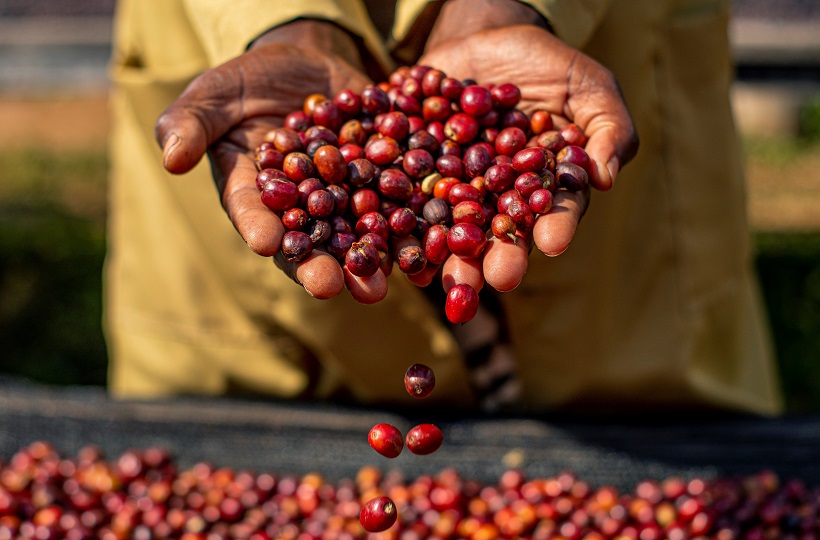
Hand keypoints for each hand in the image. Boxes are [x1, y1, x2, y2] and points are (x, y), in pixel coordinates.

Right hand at [154, 21, 385, 301]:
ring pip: (355, 236)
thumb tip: (169, 159)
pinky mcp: (382, 184)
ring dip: (369, 262)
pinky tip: (424, 251)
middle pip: (307, 241)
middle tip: (329, 287)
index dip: (258, 227)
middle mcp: (299, 208)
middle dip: (318, 265)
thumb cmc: (252, 81)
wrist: (310, 67)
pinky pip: (398, 208)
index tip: (265, 243)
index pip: (251, 213)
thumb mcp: (217, 93)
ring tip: (379, 286)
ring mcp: (343, 200)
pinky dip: (412, 228)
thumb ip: (191, 123)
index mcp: (254, 192)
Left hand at [415, 3, 638, 293]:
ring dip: (450, 256)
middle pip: (503, 233)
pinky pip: (411, 201)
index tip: (553, 244)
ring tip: (445, 279)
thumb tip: (606, 178)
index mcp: (546, 185)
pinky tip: (403, 250)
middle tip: (498, 279)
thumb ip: (607, 128)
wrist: (483, 38)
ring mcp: (461, 189)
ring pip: (456, 228)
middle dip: (500, 257)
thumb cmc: (546, 64)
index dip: (555, 226)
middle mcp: (503, 197)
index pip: (555, 209)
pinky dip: (405, 225)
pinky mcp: (421, 175)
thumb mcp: (587, 85)